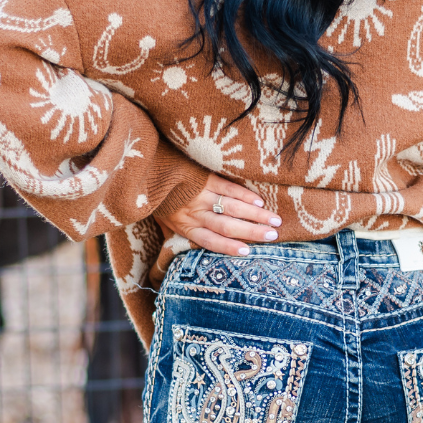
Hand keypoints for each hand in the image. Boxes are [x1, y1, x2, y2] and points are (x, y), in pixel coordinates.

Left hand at [158, 173, 280, 254]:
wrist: (148, 170)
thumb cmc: (159, 200)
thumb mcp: (165, 222)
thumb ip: (180, 233)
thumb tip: (188, 248)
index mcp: (186, 227)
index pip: (209, 241)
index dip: (228, 247)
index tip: (247, 252)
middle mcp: (195, 213)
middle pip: (226, 225)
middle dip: (252, 232)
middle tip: (272, 236)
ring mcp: (201, 195)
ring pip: (232, 207)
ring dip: (256, 215)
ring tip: (274, 221)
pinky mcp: (205, 178)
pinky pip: (228, 188)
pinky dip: (245, 196)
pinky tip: (259, 202)